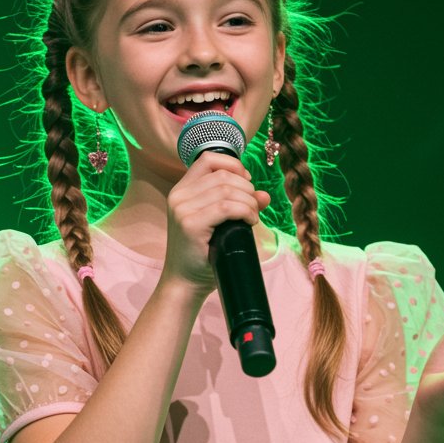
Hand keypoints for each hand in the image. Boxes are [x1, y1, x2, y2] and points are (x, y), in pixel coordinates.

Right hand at [162, 150, 269, 294]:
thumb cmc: (203, 254)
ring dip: (248, 201)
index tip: (247, 182)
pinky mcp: (190, 224)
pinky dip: (245, 211)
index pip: (208, 159)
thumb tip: (264, 194)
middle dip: (246, 188)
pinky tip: (250, 221)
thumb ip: (239, 204)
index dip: (234, 165)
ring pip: (227, 189)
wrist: (185, 283)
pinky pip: (226, 207)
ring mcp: (182, 209)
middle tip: (253, 207)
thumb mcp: (221, 224)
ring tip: (252, 216)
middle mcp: (178, 195)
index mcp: (181, 190)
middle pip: (223, 175)